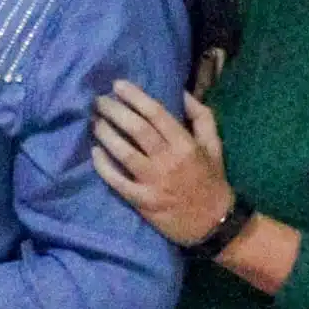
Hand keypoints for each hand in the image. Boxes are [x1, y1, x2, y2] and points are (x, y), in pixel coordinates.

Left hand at [90, 80, 235, 244]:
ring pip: (124, 153)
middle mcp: (169, 160)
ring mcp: (154, 182)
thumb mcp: (214, 145)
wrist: (214, 223)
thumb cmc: (211, 179)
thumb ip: (201, 117)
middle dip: (115, 111)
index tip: (117, 85)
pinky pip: (118, 181)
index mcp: (186, 144)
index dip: (135, 97)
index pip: (156, 114)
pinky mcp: (143, 201)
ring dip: (106, 135)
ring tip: (94, 122)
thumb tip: (182, 92)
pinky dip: (104, 167)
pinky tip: (94, 153)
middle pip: (137, 129)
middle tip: (98, 100)